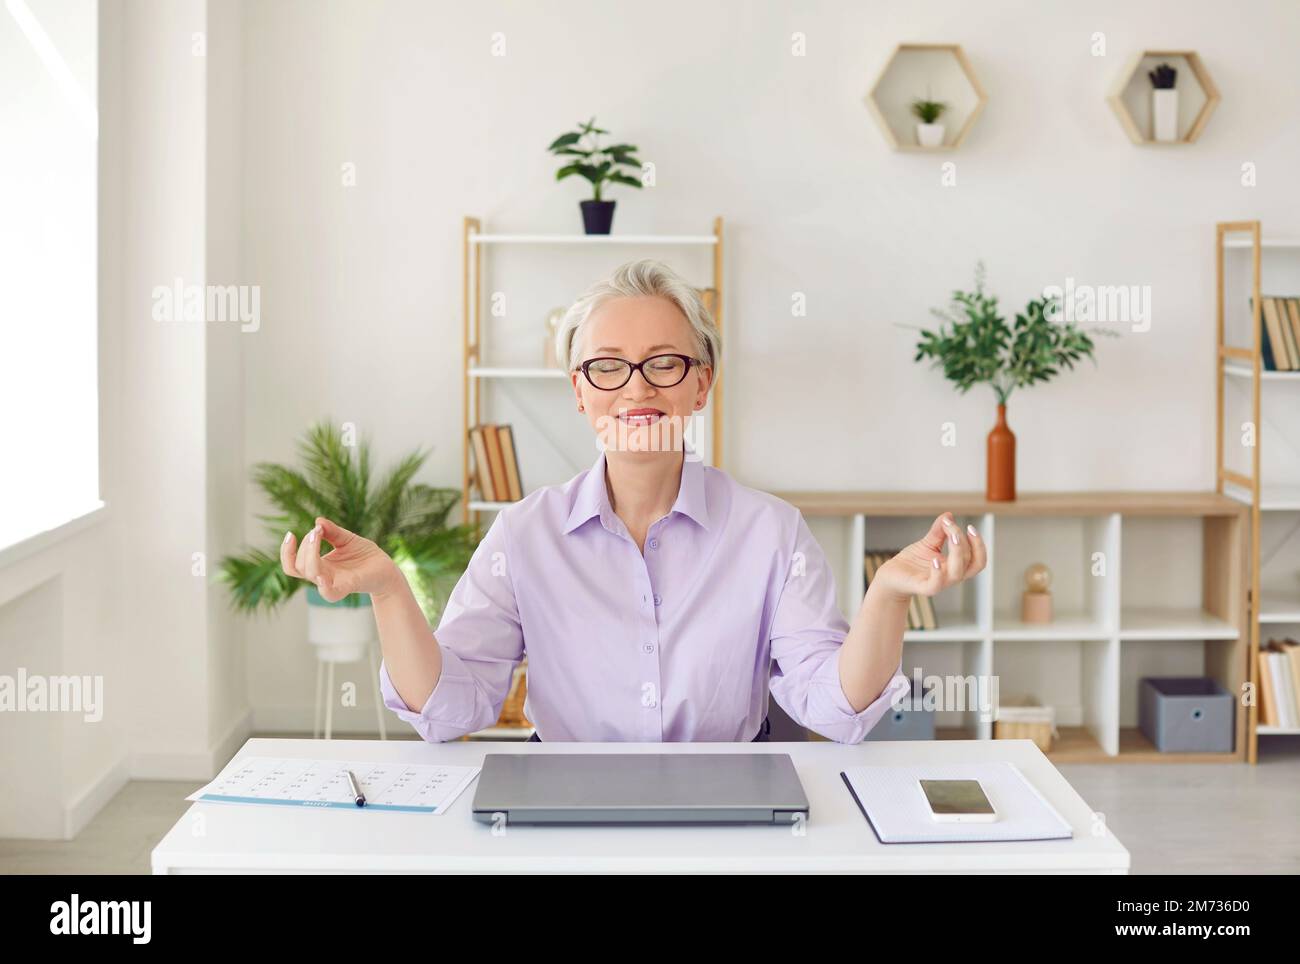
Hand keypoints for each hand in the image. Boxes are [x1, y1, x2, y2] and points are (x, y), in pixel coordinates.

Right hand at [280, 517, 402, 600]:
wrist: (386, 567)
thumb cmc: (364, 555)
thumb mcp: (346, 538)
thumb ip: (332, 531)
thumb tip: (318, 521)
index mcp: (319, 565)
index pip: (293, 564)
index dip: (286, 552)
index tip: (291, 534)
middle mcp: (323, 575)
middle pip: (299, 567)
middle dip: (304, 546)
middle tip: (316, 531)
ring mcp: (334, 582)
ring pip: (311, 574)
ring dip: (310, 554)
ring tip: (317, 535)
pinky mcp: (348, 586)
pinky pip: (330, 593)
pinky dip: (323, 586)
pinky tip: (322, 575)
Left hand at [871, 512, 986, 599]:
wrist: (891, 575)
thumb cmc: (913, 561)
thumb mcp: (928, 543)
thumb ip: (939, 531)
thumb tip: (948, 515)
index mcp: (956, 567)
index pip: (977, 559)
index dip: (978, 544)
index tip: (969, 526)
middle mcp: (950, 576)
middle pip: (969, 563)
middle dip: (965, 542)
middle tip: (951, 526)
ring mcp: (938, 583)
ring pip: (957, 574)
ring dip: (958, 553)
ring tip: (952, 536)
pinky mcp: (922, 587)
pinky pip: (935, 585)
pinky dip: (937, 573)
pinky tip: (934, 559)